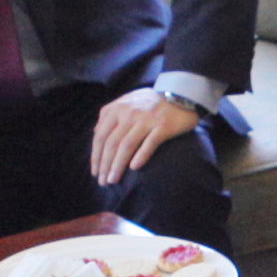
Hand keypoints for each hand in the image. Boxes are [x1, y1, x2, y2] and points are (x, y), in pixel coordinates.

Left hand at [88, 91, 203, 186]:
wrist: (181, 95)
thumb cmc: (151, 103)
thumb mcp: (127, 102)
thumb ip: (110, 113)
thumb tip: (96, 131)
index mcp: (118, 108)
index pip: (101, 135)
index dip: (96, 155)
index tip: (95, 172)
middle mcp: (129, 112)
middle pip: (112, 142)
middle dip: (105, 164)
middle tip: (103, 182)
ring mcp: (147, 119)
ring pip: (127, 145)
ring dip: (118, 165)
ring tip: (113, 180)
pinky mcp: (163, 126)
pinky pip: (149, 143)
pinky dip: (140, 156)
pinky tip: (134, 168)